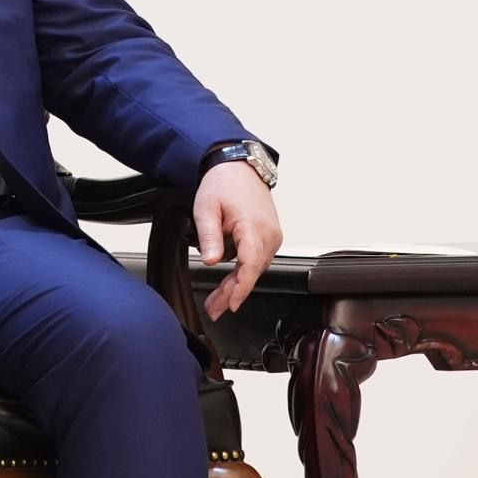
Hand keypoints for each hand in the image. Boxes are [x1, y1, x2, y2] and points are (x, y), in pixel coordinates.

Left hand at [191, 161, 282, 315]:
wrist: (239, 168)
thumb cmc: (224, 184)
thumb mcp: (206, 208)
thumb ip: (209, 236)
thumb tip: (210, 261)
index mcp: (253, 226)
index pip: (250, 264)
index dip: (241, 288)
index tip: (231, 304)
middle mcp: (268, 233)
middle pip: (252, 272)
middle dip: (233, 293)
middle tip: (214, 309)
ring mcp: (272, 236)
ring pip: (255, 269)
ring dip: (237, 284)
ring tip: (217, 300)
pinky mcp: (269, 236)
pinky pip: (257, 260)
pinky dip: (243, 272)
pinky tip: (228, 282)